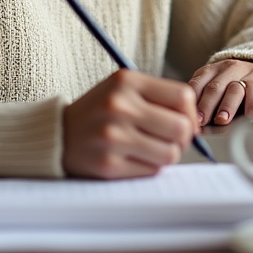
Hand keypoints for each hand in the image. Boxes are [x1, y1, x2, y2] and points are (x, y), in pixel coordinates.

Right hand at [62, 70, 197, 177]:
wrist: (56, 134)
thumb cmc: (99, 112)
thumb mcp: (123, 89)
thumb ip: (158, 97)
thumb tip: (195, 122)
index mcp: (126, 81)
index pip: (183, 96)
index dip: (191, 113)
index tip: (185, 121)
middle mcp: (119, 106)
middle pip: (181, 127)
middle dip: (184, 138)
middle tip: (173, 140)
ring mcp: (113, 136)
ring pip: (170, 153)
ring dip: (167, 155)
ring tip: (152, 149)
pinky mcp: (108, 164)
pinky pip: (151, 171)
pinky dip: (150, 167)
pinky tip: (135, 159)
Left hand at [188, 60, 252, 125]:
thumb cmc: (235, 85)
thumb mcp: (217, 86)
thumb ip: (203, 99)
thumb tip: (188, 121)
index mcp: (215, 69)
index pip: (201, 82)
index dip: (196, 101)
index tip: (193, 118)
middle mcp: (234, 68)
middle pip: (218, 86)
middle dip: (211, 104)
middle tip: (204, 121)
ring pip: (242, 88)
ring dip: (232, 105)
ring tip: (226, 120)